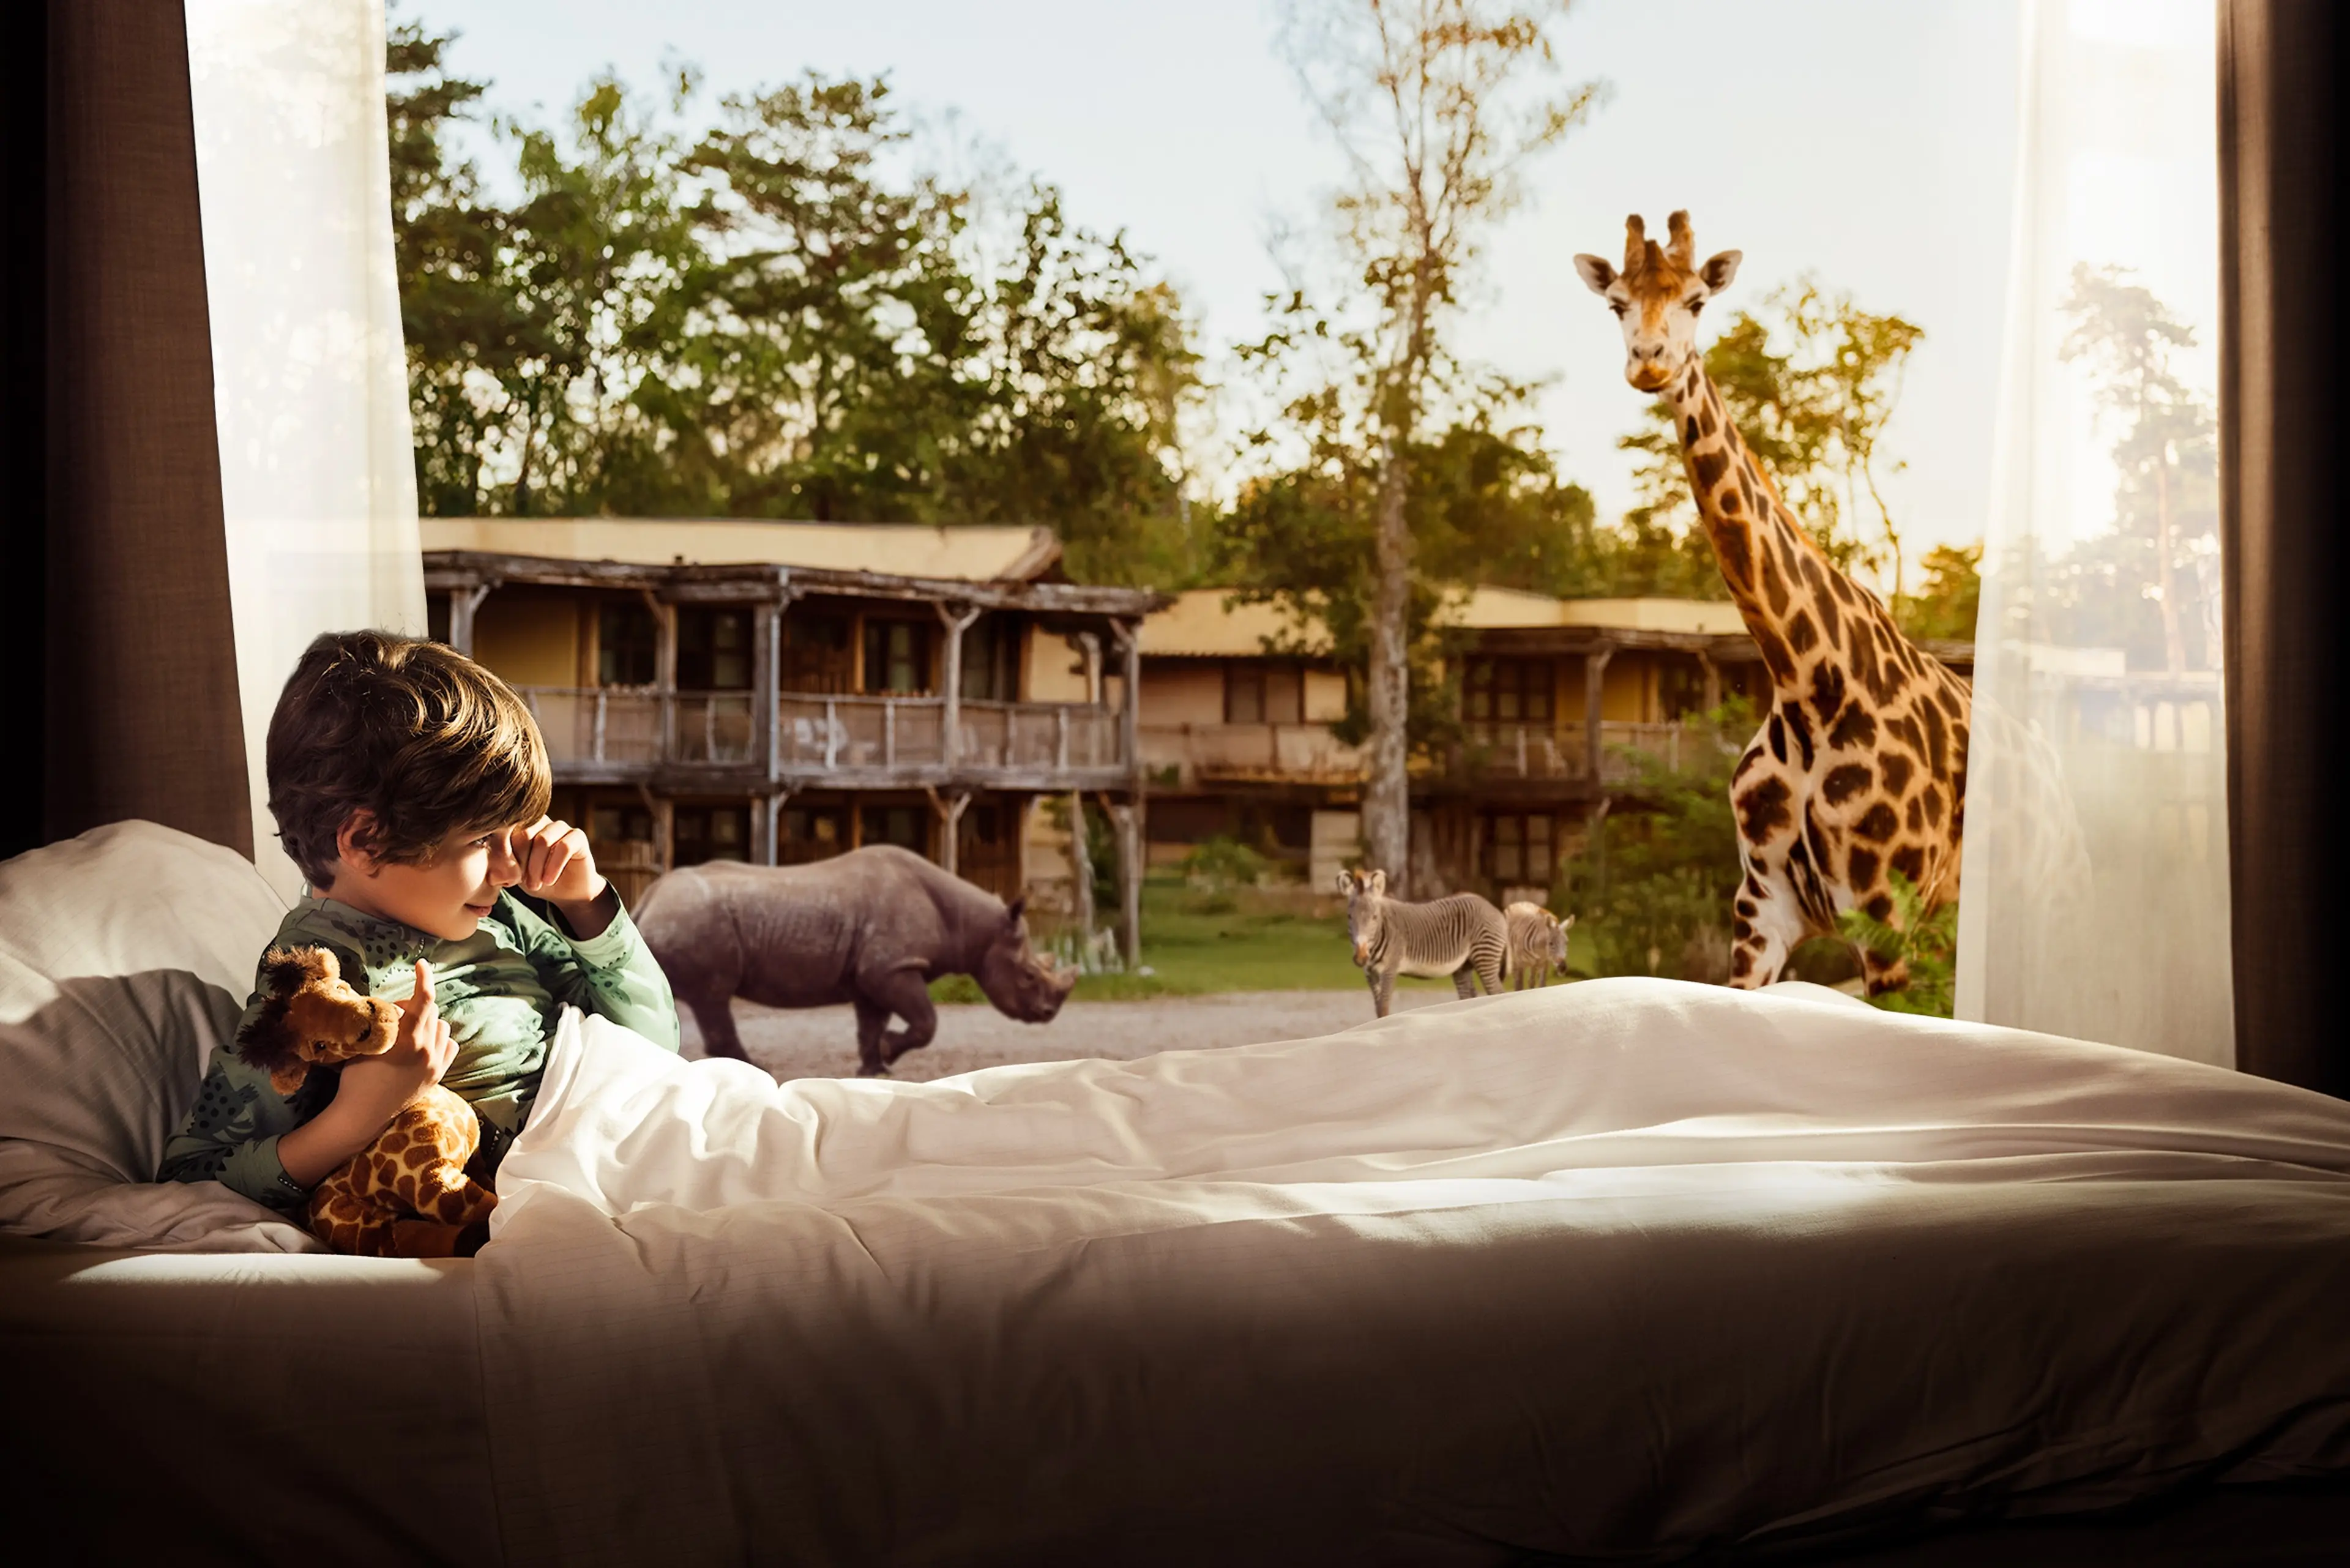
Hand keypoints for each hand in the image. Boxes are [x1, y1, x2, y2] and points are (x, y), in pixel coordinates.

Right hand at [336, 960, 455, 1124]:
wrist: (363, 1115)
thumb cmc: (356, 1078)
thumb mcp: (365, 1044)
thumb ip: (381, 1022)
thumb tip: (390, 1005)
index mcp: (408, 1040)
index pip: (424, 1000)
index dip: (424, 978)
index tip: (422, 964)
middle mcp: (427, 1050)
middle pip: (431, 1011)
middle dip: (415, 1003)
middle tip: (398, 1009)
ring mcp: (435, 1064)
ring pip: (442, 1027)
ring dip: (428, 1021)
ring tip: (409, 1028)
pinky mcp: (438, 1075)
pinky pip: (449, 1045)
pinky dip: (438, 1039)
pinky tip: (424, 1042)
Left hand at [512, 816, 605, 904]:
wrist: (567, 893)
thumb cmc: (539, 880)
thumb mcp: (517, 873)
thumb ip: (504, 862)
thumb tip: (488, 859)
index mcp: (525, 826)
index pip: (509, 831)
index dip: (507, 854)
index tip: (508, 876)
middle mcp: (543, 822)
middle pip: (525, 833)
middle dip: (522, 861)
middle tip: (522, 882)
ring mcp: (562, 827)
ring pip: (544, 839)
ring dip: (537, 866)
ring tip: (536, 884)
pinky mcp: (578, 837)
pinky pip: (564, 846)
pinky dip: (554, 866)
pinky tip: (549, 880)